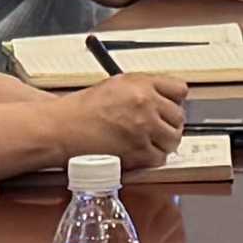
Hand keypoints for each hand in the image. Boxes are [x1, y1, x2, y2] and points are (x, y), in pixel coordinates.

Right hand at [75, 73, 192, 164]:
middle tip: (158, 128)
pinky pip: (160, 157)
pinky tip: (140, 152)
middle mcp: (146, 104)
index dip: (174, 101)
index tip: (170, 107)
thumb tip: (164, 97)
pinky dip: (152, 158)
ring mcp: (144, 129)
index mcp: (141, 84)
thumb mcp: (116, 85)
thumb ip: (142, 89)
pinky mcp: (139, 152)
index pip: (179, 89)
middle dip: (169, 123)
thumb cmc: (82, 109)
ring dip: (164, 142)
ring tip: (150, 142)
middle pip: (179, 116)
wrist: (63, 128)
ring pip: (173, 138)